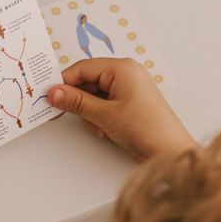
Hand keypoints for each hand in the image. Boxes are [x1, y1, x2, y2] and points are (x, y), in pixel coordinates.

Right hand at [47, 58, 196, 161]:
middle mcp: (126, 74)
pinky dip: (100, 117)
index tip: (49, 94)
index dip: (64, 81)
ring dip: (91, 112)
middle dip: (81, 101)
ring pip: (94, 95)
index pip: (83, 68)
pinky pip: (105, 104)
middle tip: (68, 114)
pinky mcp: (130, 103)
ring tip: (101, 127)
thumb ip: (75, 101)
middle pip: (88, 81)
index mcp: (122, 68)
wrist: (171, 153)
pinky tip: (107, 130)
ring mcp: (129, 88)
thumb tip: (53, 92)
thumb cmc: (145, 129)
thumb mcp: (104, 115)